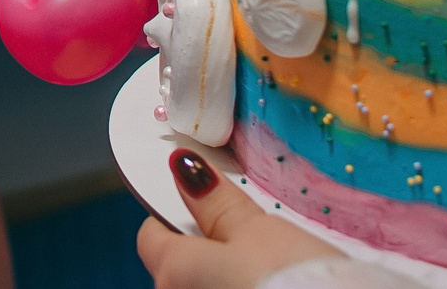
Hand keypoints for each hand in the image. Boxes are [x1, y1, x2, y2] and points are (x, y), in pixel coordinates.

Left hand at [138, 147, 341, 287]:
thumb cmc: (295, 281)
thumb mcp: (259, 230)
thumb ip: (216, 203)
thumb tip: (184, 168)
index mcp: (171, 272)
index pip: (152, 235)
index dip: (177, 214)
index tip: (207, 203)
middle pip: (181, 266)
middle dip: (210, 250)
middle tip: (254, 240)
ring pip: (207, 286)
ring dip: (229, 276)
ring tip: (273, 269)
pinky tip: (276, 287)